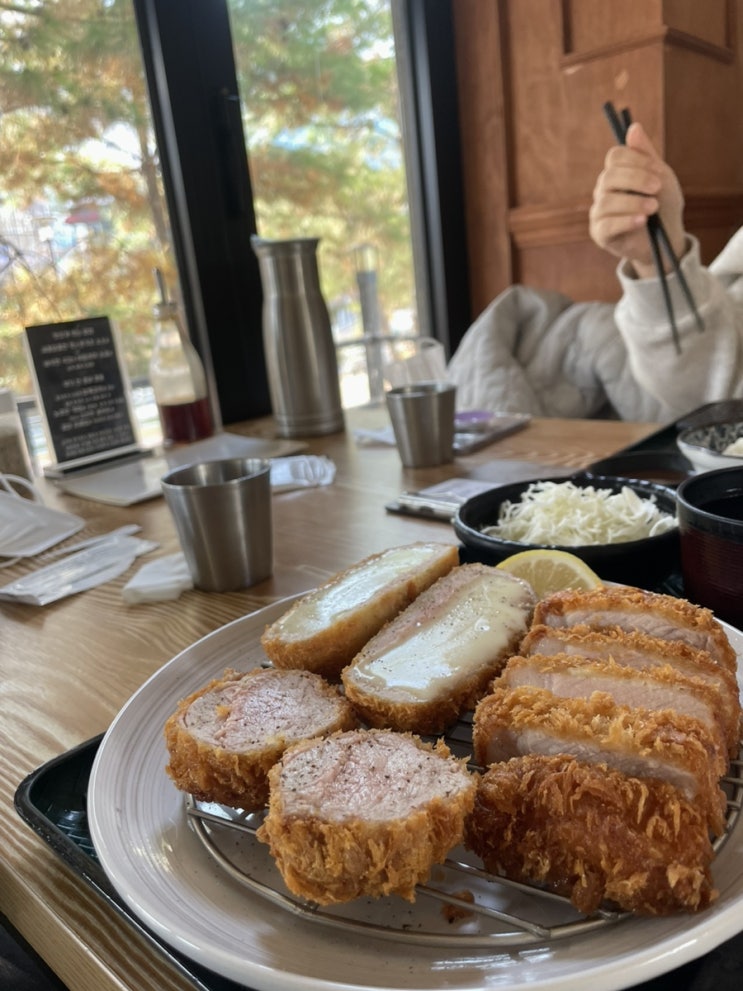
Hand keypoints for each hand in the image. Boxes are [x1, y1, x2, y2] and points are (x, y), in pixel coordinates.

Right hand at [589, 122, 685, 277]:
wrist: (666, 239)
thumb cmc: (663, 206)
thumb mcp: (661, 177)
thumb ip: (646, 155)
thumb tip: (634, 127)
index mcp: (617, 174)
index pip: (615, 157)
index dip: (636, 160)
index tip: (658, 170)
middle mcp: (603, 191)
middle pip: (609, 176)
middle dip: (636, 179)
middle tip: (657, 187)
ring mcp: (599, 212)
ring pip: (606, 201)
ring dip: (633, 202)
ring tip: (653, 208)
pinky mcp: (600, 234)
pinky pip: (606, 224)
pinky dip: (625, 221)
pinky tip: (642, 221)